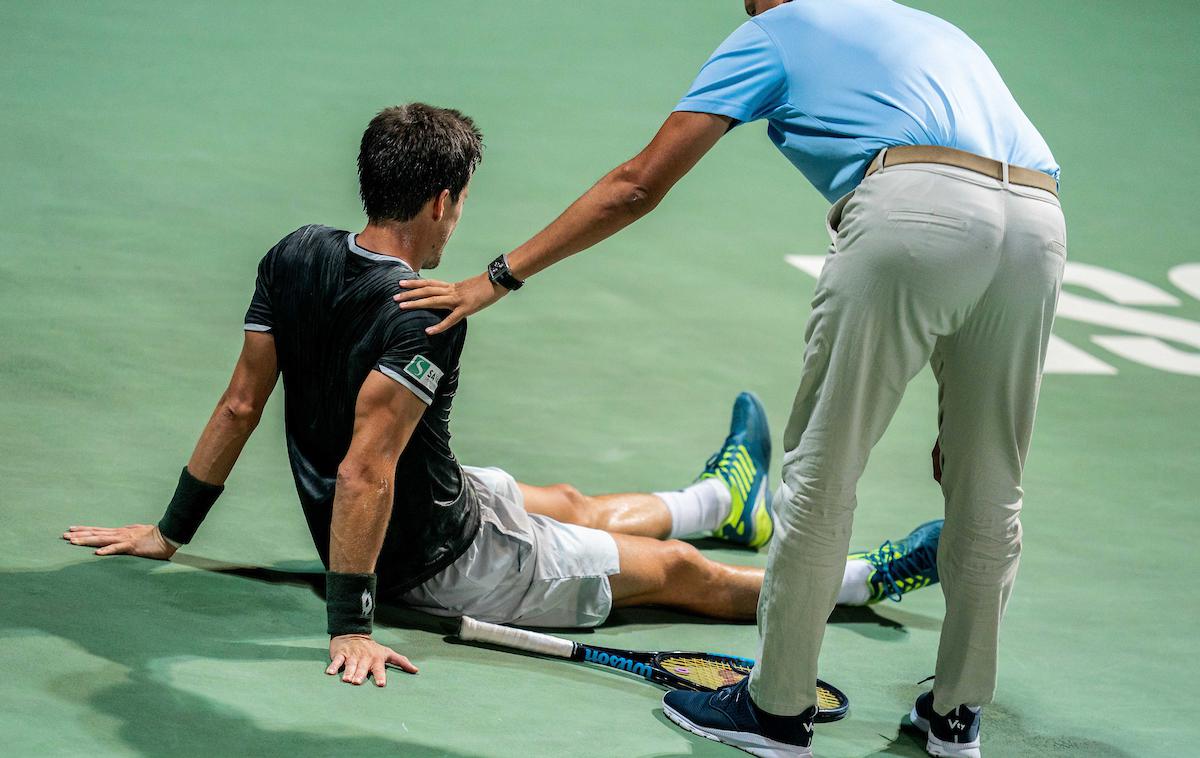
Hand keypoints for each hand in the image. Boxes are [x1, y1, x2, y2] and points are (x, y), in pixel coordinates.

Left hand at [62, 523, 177, 559]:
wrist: (168, 536)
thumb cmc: (154, 537)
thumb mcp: (137, 535)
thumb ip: (127, 537)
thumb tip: (119, 539)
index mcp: (120, 532)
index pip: (99, 530)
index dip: (84, 530)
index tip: (71, 530)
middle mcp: (119, 533)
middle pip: (96, 533)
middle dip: (79, 535)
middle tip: (64, 535)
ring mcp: (125, 539)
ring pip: (102, 539)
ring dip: (87, 540)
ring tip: (73, 542)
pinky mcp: (132, 546)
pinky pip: (117, 549)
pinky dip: (107, 550)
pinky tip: (97, 553)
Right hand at [326, 634, 418, 685]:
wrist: (353, 633)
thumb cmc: (372, 648)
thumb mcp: (387, 652)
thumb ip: (401, 661)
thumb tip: (416, 670)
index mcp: (376, 659)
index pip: (379, 668)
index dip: (380, 676)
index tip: (380, 684)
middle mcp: (364, 658)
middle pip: (362, 668)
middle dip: (360, 674)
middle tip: (357, 682)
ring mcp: (352, 655)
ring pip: (350, 665)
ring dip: (348, 672)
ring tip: (346, 680)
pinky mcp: (340, 654)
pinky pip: (337, 660)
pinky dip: (333, 666)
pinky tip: (329, 673)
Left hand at [393, 272, 505, 334]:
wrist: (498, 281)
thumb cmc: (486, 285)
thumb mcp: (468, 287)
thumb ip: (457, 292)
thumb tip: (449, 296)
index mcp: (452, 286)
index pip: (429, 283)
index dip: (415, 283)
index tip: (401, 283)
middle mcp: (452, 291)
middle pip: (426, 290)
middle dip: (409, 294)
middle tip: (395, 297)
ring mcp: (458, 300)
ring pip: (433, 301)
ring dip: (416, 304)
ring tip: (402, 307)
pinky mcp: (466, 309)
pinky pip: (450, 319)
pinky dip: (439, 325)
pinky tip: (429, 331)